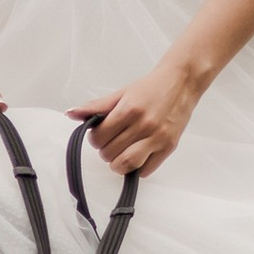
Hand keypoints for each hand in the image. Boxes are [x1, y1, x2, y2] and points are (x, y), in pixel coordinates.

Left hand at [75, 58, 201, 177]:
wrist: (181, 83)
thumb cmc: (150, 88)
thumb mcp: (121, 93)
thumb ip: (96, 106)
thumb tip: (72, 114)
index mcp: (129, 109)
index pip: (100, 136)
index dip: (95, 139)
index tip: (99, 136)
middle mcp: (144, 124)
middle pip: (110, 152)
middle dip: (105, 150)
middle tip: (110, 142)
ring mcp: (158, 138)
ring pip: (126, 164)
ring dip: (117, 163)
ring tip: (120, 153)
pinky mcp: (169, 147)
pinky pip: (146, 170)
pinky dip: (136, 167)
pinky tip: (136, 155)